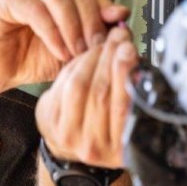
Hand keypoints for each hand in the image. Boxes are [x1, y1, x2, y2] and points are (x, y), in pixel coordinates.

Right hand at [0, 0, 129, 91]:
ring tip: (77, 52)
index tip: (112, 39)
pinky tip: (59, 51)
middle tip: (96, 48)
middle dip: (90, 20)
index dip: (104, 13)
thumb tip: (123, 13)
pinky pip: (35, 9)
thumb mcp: (73, 44)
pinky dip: (52, 32)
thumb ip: (96, 28)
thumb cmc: (32, 55)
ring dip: (73, 26)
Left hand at [35, 25, 138, 167]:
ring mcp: (71, 138)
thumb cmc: (109, 120)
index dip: (124, 72)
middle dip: (110, 58)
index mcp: (122, 148)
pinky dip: (78, 65)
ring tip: (104, 44)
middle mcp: (97, 148)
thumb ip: (134, 84)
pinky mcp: (53, 123)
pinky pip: (65, 85)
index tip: (128, 49)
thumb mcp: (129, 107)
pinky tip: (87, 56)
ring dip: (93, 58)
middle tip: (117, 38)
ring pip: (80, 86)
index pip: (123, 106)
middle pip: (100, 94)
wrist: (77, 139)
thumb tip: (130, 50)